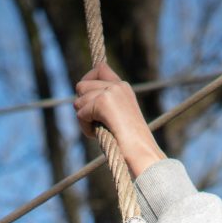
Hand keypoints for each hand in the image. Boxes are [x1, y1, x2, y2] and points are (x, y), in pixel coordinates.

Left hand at [74, 62, 166, 178]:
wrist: (143, 154)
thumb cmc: (132, 146)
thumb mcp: (119, 119)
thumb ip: (104, 105)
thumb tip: (78, 102)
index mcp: (123, 87)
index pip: (100, 68)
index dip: (88, 80)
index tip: (85, 97)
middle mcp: (118, 85)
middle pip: (82, 85)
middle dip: (82, 105)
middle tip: (94, 123)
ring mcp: (111, 92)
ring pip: (79, 100)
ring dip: (83, 119)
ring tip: (98, 132)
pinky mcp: (103, 102)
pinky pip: (81, 113)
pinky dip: (85, 128)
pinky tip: (97, 136)